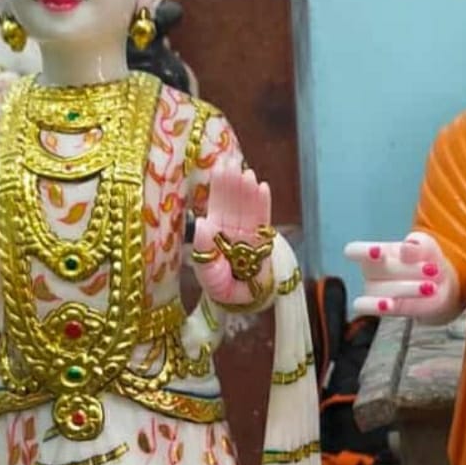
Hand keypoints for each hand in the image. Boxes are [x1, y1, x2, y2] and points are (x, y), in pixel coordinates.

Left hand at [190, 163, 272, 306]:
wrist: (243, 301)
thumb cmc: (221, 286)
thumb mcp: (205, 271)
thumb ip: (203, 249)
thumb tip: (202, 222)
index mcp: (215, 231)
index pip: (217, 204)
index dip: (219, 186)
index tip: (219, 167)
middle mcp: (232, 228)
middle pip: (233, 201)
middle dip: (233, 182)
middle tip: (232, 163)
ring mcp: (249, 232)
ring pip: (248, 207)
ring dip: (247, 190)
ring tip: (247, 173)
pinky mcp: (263, 240)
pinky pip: (263, 219)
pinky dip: (263, 204)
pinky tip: (262, 188)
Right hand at [345, 231, 457, 318]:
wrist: (441, 288)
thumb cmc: (427, 261)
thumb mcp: (428, 248)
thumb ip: (419, 246)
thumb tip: (404, 249)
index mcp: (378, 252)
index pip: (355, 250)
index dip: (362, 251)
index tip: (379, 253)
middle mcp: (372, 272)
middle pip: (374, 269)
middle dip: (405, 269)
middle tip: (432, 269)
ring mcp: (375, 292)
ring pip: (377, 290)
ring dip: (405, 288)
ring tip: (430, 287)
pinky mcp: (381, 310)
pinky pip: (370, 308)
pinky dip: (379, 306)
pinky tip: (391, 305)